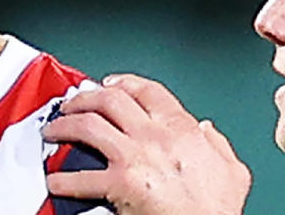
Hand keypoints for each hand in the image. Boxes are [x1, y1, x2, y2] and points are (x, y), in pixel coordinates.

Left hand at [42, 74, 250, 214]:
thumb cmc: (216, 210)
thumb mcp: (232, 173)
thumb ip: (217, 145)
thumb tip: (207, 129)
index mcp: (181, 129)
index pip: (146, 90)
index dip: (122, 82)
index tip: (106, 83)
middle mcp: (155, 136)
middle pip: (109, 98)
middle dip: (83, 97)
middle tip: (69, 104)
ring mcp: (136, 157)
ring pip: (87, 125)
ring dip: (63, 126)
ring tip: (52, 132)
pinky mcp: (121, 183)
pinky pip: (81, 176)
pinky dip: (62, 180)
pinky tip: (56, 182)